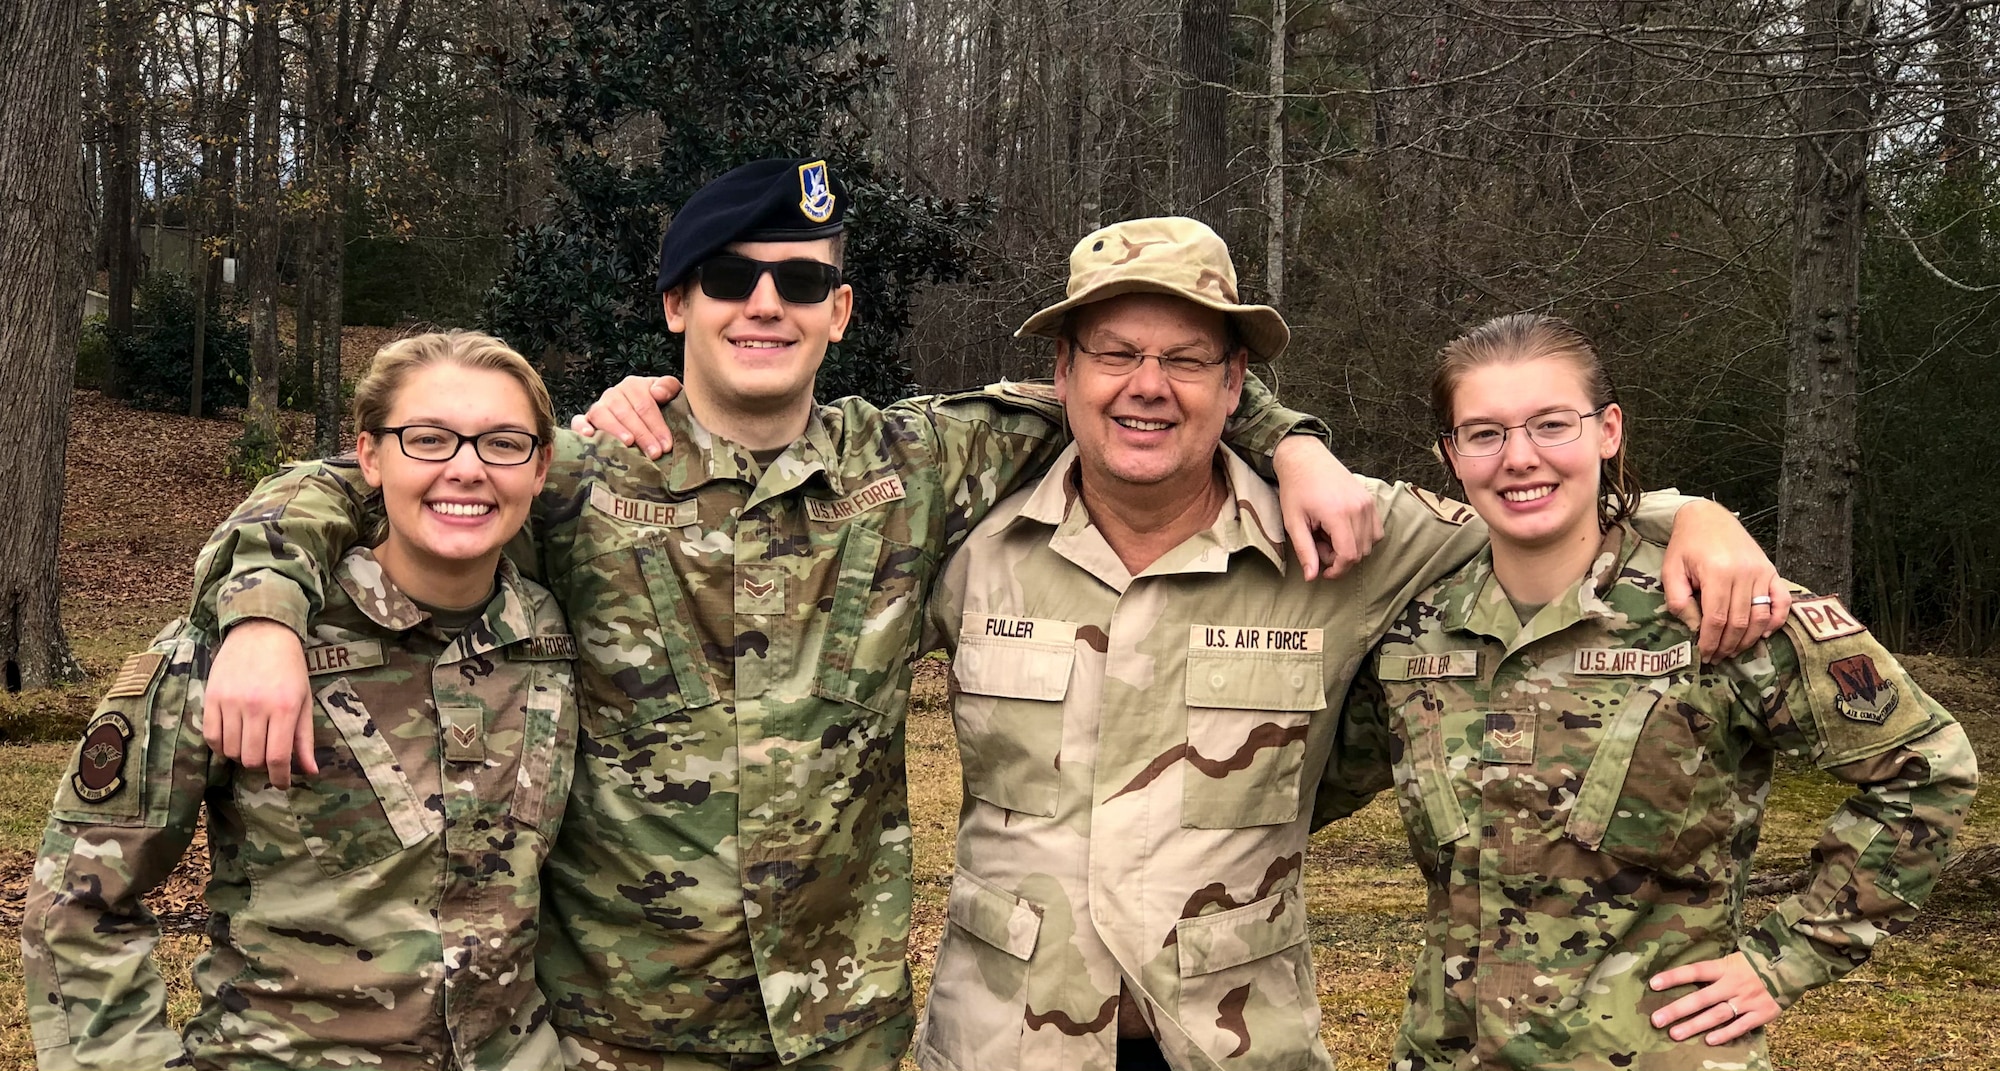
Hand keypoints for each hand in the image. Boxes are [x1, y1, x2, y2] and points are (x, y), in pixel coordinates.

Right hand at [202, 619, 315, 788]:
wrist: (262, 632)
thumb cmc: (289, 668)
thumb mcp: (303, 701)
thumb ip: (304, 738)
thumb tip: (311, 772)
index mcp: (284, 708)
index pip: (277, 758)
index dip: (279, 778)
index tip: (281, 783)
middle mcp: (256, 706)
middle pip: (251, 759)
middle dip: (260, 766)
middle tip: (266, 755)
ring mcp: (230, 702)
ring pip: (230, 751)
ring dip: (241, 755)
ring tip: (251, 742)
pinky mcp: (211, 697)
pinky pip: (210, 737)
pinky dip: (220, 745)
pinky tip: (231, 738)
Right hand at [571, 375, 683, 457]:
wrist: (652, 415)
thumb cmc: (662, 408)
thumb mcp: (671, 393)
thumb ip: (669, 386)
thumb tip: (657, 393)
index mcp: (634, 386)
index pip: (644, 404)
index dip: (656, 425)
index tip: (666, 445)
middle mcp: (613, 394)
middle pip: (625, 412)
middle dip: (642, 434)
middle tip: (654, 453)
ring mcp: (598, 407)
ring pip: (602, 415)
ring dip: (615, 430)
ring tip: (628, 444)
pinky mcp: (585, 420)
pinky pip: (578, 420)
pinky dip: (581, 427)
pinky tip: (589, 436)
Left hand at [1272, 436, 1381, 579]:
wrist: (1305, 458)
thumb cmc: (1296, 489)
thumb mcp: (1293, 522)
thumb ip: (1305, 551)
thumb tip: (1311, 577)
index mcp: (1338, 514)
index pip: (1349, 556)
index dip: (1337, 570)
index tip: (1323, 572)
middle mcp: (1359, 508)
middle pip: (1360, 552)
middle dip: (1340, 558)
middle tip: (1319, 544)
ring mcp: (1367, 503)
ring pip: (1370, 543)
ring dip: (1351, 548)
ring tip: (1329, 535)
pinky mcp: (1370, 499)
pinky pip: (1376, 530)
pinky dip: (1362, 537)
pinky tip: (1342, 530)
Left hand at [1648, 952, 1781, 1045]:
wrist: (1791, 966)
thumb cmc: (1755, 963)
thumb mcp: (1732, 960)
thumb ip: (1714, 971)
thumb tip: (1686, 979)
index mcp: (1725, 967)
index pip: (1695, 970)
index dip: (1674, 977)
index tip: (1653, 984)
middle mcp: (1733, 984)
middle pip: (1701, 998)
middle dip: (1677, 1010)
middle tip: (1657, 1020)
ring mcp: (1747, 1000)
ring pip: (1717, 1015)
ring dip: (1695, 1025)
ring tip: (1675, 1034)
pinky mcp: (1762, 1014)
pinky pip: (1741, 1026)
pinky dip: (1725, 1034)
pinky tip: (1709, 1041)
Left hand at [1660, 500, 1790, 661]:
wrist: (1708, 517)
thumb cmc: (1686, 545)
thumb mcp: (1671, 570)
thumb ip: (1679, 600)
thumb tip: (1695, 628)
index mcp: (1717, 572)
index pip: (1717, 619)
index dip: (1710, 641)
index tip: (1704, 655)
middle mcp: (1744, 573)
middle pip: (1739, 622)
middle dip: (1727, 645)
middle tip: (1717, 657)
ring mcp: (1761, 571)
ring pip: (1760, 616)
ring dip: (1748, 639)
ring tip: (1734, 650)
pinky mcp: (1771, 570)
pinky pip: (1782, 600)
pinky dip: (1776, 620)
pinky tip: (1763, 634)